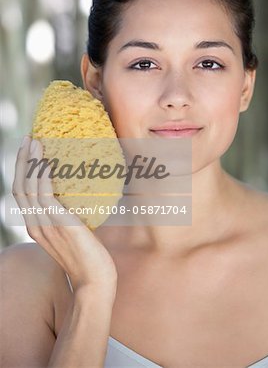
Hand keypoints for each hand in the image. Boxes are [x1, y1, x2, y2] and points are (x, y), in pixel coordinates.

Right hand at [12, 135, 117, 295]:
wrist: (95, 280)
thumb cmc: (88, 257)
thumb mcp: (73, 232)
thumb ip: (69, 215)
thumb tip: (81, 193)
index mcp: (36, 227)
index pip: (21, 194)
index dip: (22, 170)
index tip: (29, 151)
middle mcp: (35, 225)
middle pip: (19, 186)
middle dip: (22, 160)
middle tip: (28, 139)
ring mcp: (44, 224)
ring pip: (28, 186)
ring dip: (30, 161)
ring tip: (36, 142)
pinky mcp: (59, 223)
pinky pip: (45, 194)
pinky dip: (43, 175)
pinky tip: (48, 160)